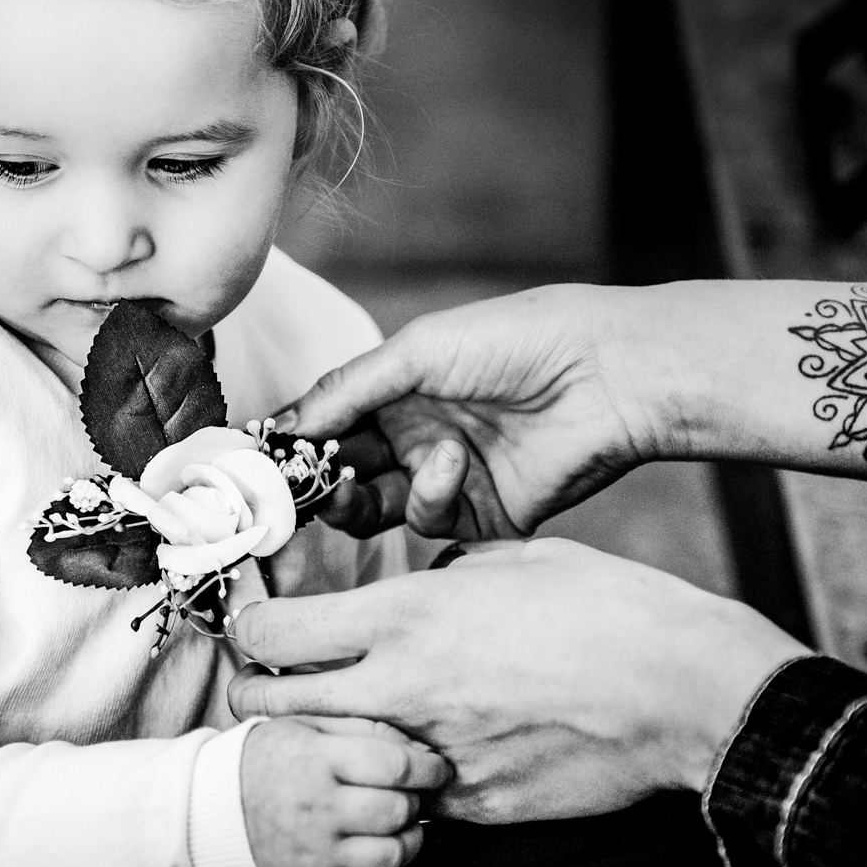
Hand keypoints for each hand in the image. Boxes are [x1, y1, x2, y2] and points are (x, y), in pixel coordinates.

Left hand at [229, 541, 808, 823]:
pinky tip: (433, 758)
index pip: (278, 633)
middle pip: (279, 705)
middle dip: (257, 696)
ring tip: (346, 727)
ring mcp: (437, 757)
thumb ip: (453, 573)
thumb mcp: (516, 560)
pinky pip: (418, 797)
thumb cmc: (609, 608)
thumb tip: (431, 578)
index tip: (254, 629)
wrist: (684, 689)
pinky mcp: (476, 806)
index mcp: (408, 617)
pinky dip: (413, 780)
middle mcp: (407, 689)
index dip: (251, 630)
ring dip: (334, 745)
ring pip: (344, 760)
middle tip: (260, 690)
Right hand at [240, 715, 450, 866]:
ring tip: (400, 822)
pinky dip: (382, 866)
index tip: (437, 767)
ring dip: (409, 838)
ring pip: (392, 855)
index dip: (428, 767)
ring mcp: (314, 854)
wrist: (209, 812)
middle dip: (417, 800)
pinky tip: (374, 845)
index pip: (395, 765)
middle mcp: (317, 810)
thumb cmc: (267, 759)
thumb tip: (415, 743)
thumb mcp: (304, 725)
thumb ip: (360, 726)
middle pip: (397, 810)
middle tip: (412, 793)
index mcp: (316, 761)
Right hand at [292, 279, 866, 539]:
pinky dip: (430, 498)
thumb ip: (349, 390)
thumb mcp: (419, 349)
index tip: (260, 462)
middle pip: (341, 474)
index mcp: (396, 390)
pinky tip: (450, 467)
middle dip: (312, 483)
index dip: (293, 444)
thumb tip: (287, 423)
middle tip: (294, 488)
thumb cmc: (516, 341)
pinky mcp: (481, 519)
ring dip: (357, 498)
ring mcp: (446, 481)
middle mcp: (415, 437)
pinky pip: (431, 525)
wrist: (606, 375)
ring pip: (376, 510)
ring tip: (353, 482)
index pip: (327, 425)